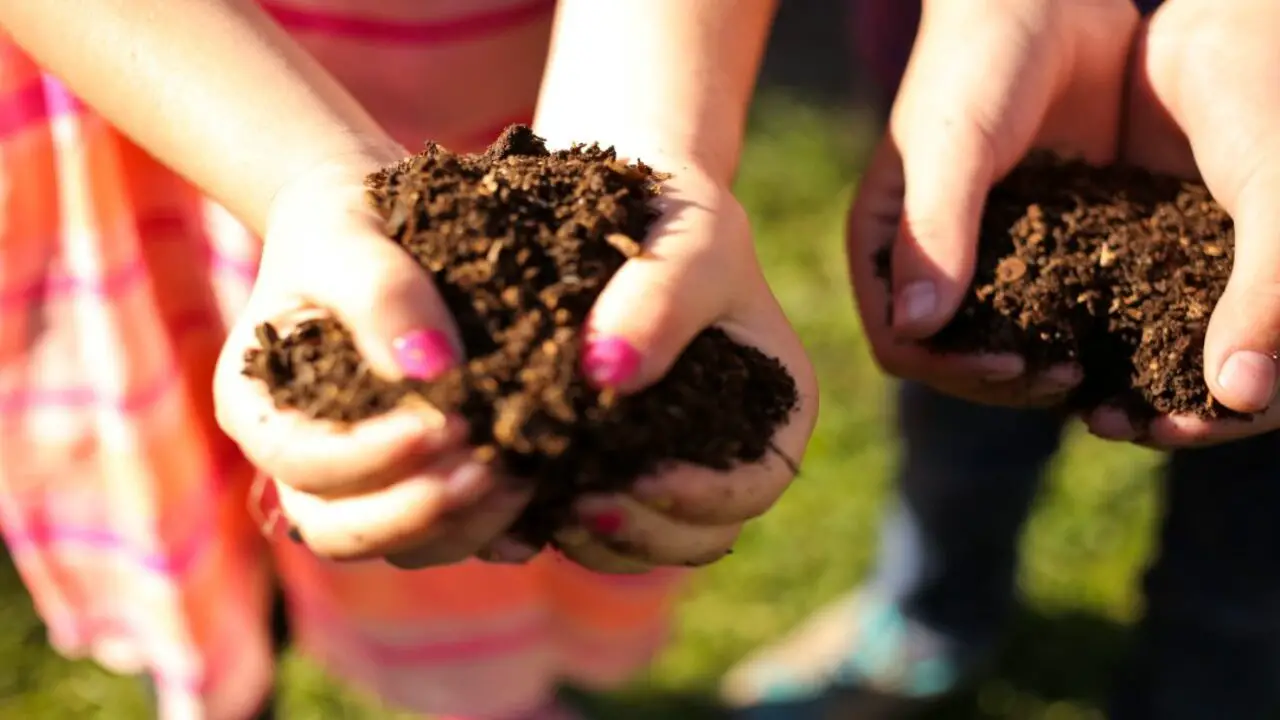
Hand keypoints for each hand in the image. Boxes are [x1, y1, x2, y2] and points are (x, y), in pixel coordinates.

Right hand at [214, 156, 531, 565]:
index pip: (301, 462)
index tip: (443, 425)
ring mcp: (364, 483)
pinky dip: (497, 531)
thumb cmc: (346, 223)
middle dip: (416, 512)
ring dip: (463, 525)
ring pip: (401, 545)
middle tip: (489, 471)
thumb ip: (381, 295)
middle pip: (340, 531)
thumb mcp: (350, 237)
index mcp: (260, 408)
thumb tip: (433, 373)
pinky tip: (548, 504)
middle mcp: (303, 462)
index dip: (368, 458)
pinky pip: (453, 533)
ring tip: (525, 476)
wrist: (376, 226)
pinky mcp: (422, 484)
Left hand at [548, 162, 817, 572]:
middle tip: (578, 507)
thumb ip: (663, 298)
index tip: (640, 479)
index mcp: (775, 405)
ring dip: (600, 542)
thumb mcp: (692, 239)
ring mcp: (667, 462)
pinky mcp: (607, 462)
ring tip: (547, 509)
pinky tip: (518, 504)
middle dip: (644, 533)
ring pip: (645, 541)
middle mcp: (726, 447)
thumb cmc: (677, 213)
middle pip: (701, 533)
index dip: (705, 498)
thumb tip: (607, 375)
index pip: (756, 483)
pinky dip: (557, 524)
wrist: (622, 202)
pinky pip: (590, 520)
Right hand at [846, 0, 1138, 406]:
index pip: (901, 340)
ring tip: (1095, 367)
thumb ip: (933, 230)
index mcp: (887, 245)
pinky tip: (1126, 330)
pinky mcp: (1045, 240)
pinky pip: (1056, 304)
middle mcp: (933, 260)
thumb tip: (915, 328)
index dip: (949, 367)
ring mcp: (990, 255)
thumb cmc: (980, 58)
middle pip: (954, 356)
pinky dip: (1083, 329)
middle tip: (1066, 377)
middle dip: (1003, 378)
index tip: (1011, 361)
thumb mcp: (954, 143)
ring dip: (1045, 365)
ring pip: (1007, 341)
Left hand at [1083, 0, 1279, 446]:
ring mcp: (1188, 262)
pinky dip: (1081, 318)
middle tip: (1101, 420)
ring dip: (1113, 372)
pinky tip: (1039, 335)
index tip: (1168, 428)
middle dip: (1157, 406)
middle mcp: (1242, 288)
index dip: (1222, 420)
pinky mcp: (1139, 234)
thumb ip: (1271, 296)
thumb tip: (1239, 398)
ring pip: (1152, 341)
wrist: (1236, 20)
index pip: (1265, 389)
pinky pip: (1112, 291)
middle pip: (1202, 375)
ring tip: (1064, 389)